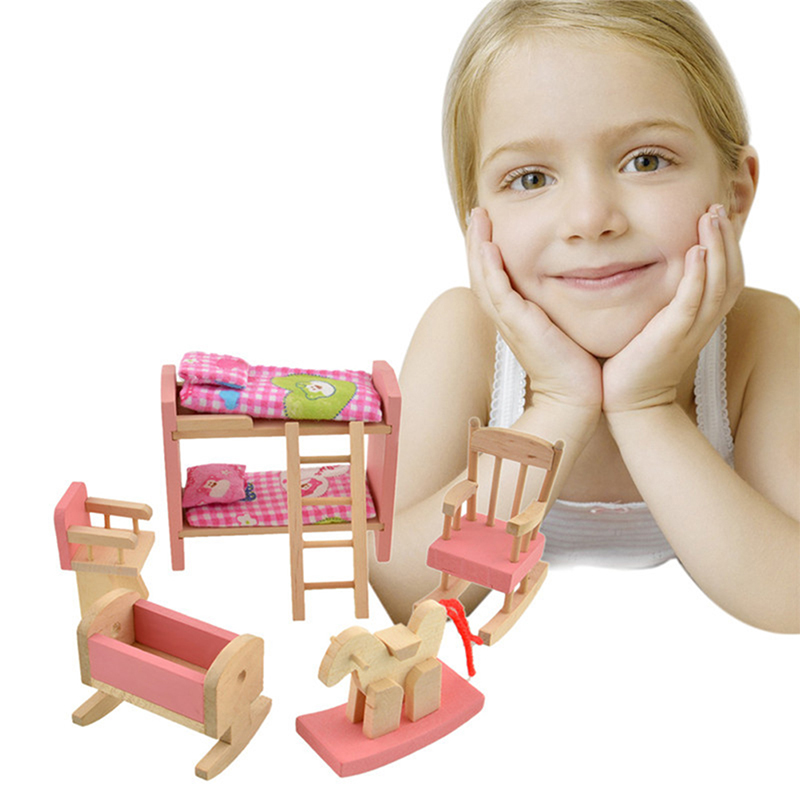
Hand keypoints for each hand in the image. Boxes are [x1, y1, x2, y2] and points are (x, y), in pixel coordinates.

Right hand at [468, 207, 602, 415]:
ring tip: (478, 217)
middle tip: (478, 211)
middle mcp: (507, 316)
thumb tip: (577, 285)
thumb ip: (562, 306)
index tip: (492, 224)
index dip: (488, 250)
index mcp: (516, 315)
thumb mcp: (565, 326)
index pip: (494, 276)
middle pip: (481, 272)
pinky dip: (490, 268)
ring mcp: (510, 320)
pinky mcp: (519, 325)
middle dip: (477, 240)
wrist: (576, 395)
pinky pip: (498, 291)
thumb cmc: (576, 364)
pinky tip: (489, 246)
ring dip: (477, 246)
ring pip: (483, 277)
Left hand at [602, 204, 743, 413]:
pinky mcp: (672, 336)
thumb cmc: (635, 361)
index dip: (726, 245)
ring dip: (717, 247)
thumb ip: (661, 299)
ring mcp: (690, 329)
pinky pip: (692, 301)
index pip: (726, 274)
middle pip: (730, 272)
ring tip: (711, 216)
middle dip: (726, 238)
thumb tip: (647, 270)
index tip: (715, 215)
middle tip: (717, 207)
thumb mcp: (654, 324)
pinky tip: (696, 251)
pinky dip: (697, 276)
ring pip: (717, 282)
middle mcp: (703, 321)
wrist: (629, 400)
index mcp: (701, 317)